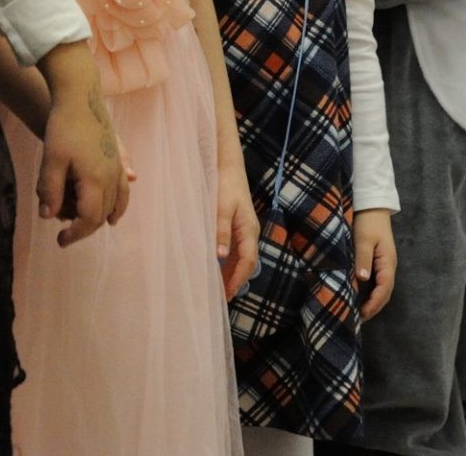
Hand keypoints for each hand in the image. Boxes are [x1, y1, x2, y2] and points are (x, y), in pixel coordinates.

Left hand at [39, 79, 129, 246]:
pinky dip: (119, 206)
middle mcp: (112, 177)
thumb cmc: (63, 126)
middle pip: (102, 215)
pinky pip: (124, 191)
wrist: (80, 95)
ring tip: (83, 226)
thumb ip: (49, 189)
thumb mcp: (51, 159)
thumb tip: (48, 217)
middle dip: (83, 227)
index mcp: (96, 179)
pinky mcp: (118, 158)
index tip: (60, 240)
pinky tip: (113, 215)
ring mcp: (118, 167)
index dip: (75, 233)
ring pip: (115, 204)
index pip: (89, 219)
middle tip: (64, 233)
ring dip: (100, 218)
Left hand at [215, 156, 259, 300]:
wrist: (227, 165)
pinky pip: (234, 249)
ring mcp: (244, 229)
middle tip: (221, 299)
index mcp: (248, 230)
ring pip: (240, 258)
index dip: (238, 280)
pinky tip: (216, 267)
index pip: (247, 262)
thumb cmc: (225, 184)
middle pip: (245, 263)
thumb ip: (220, 231)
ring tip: (217, 289)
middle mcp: (249, 232)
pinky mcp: (236, 225)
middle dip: (235, 281)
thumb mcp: (221, 208)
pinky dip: (227, 262)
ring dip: (230, 273)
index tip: (228, 295)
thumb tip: (220, 257)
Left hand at [352, 208, 396, 318]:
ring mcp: (384, 265)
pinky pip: (376, 283)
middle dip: (374, 307)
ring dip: (372, 302)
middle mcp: (388, 267)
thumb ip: (363, 258)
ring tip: (359, 313)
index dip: (374, 303)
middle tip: (359, 319)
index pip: (384, 289)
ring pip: (382, 289)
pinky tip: (359, 297)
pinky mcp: (377, 262)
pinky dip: (370, 293)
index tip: (362, 314)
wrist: (372, 207)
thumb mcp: (364, 240)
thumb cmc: (367, 222)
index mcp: (387, 262)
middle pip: (385, 293)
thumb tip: (362, 279)